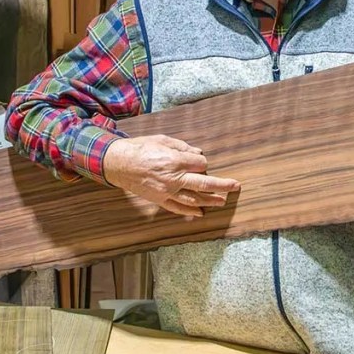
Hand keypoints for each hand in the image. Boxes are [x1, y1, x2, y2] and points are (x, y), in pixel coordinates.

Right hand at [102, 135, 240, 217]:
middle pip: (204, 184)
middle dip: (222, 185)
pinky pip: (178, 208)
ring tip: (223, 201)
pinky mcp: (159, 200)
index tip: (200, 161)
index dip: (203, 162)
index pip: (200, 164)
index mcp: (175, 161)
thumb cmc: (140, 148)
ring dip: (210, 200)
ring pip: (194, 199)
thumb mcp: (162, 140)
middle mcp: (173, 178)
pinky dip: (190, 211)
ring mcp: (167, 192)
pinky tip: (201, 213)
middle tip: (236, 186)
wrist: (118, 164)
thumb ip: (182, 147)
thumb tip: (198, 153)